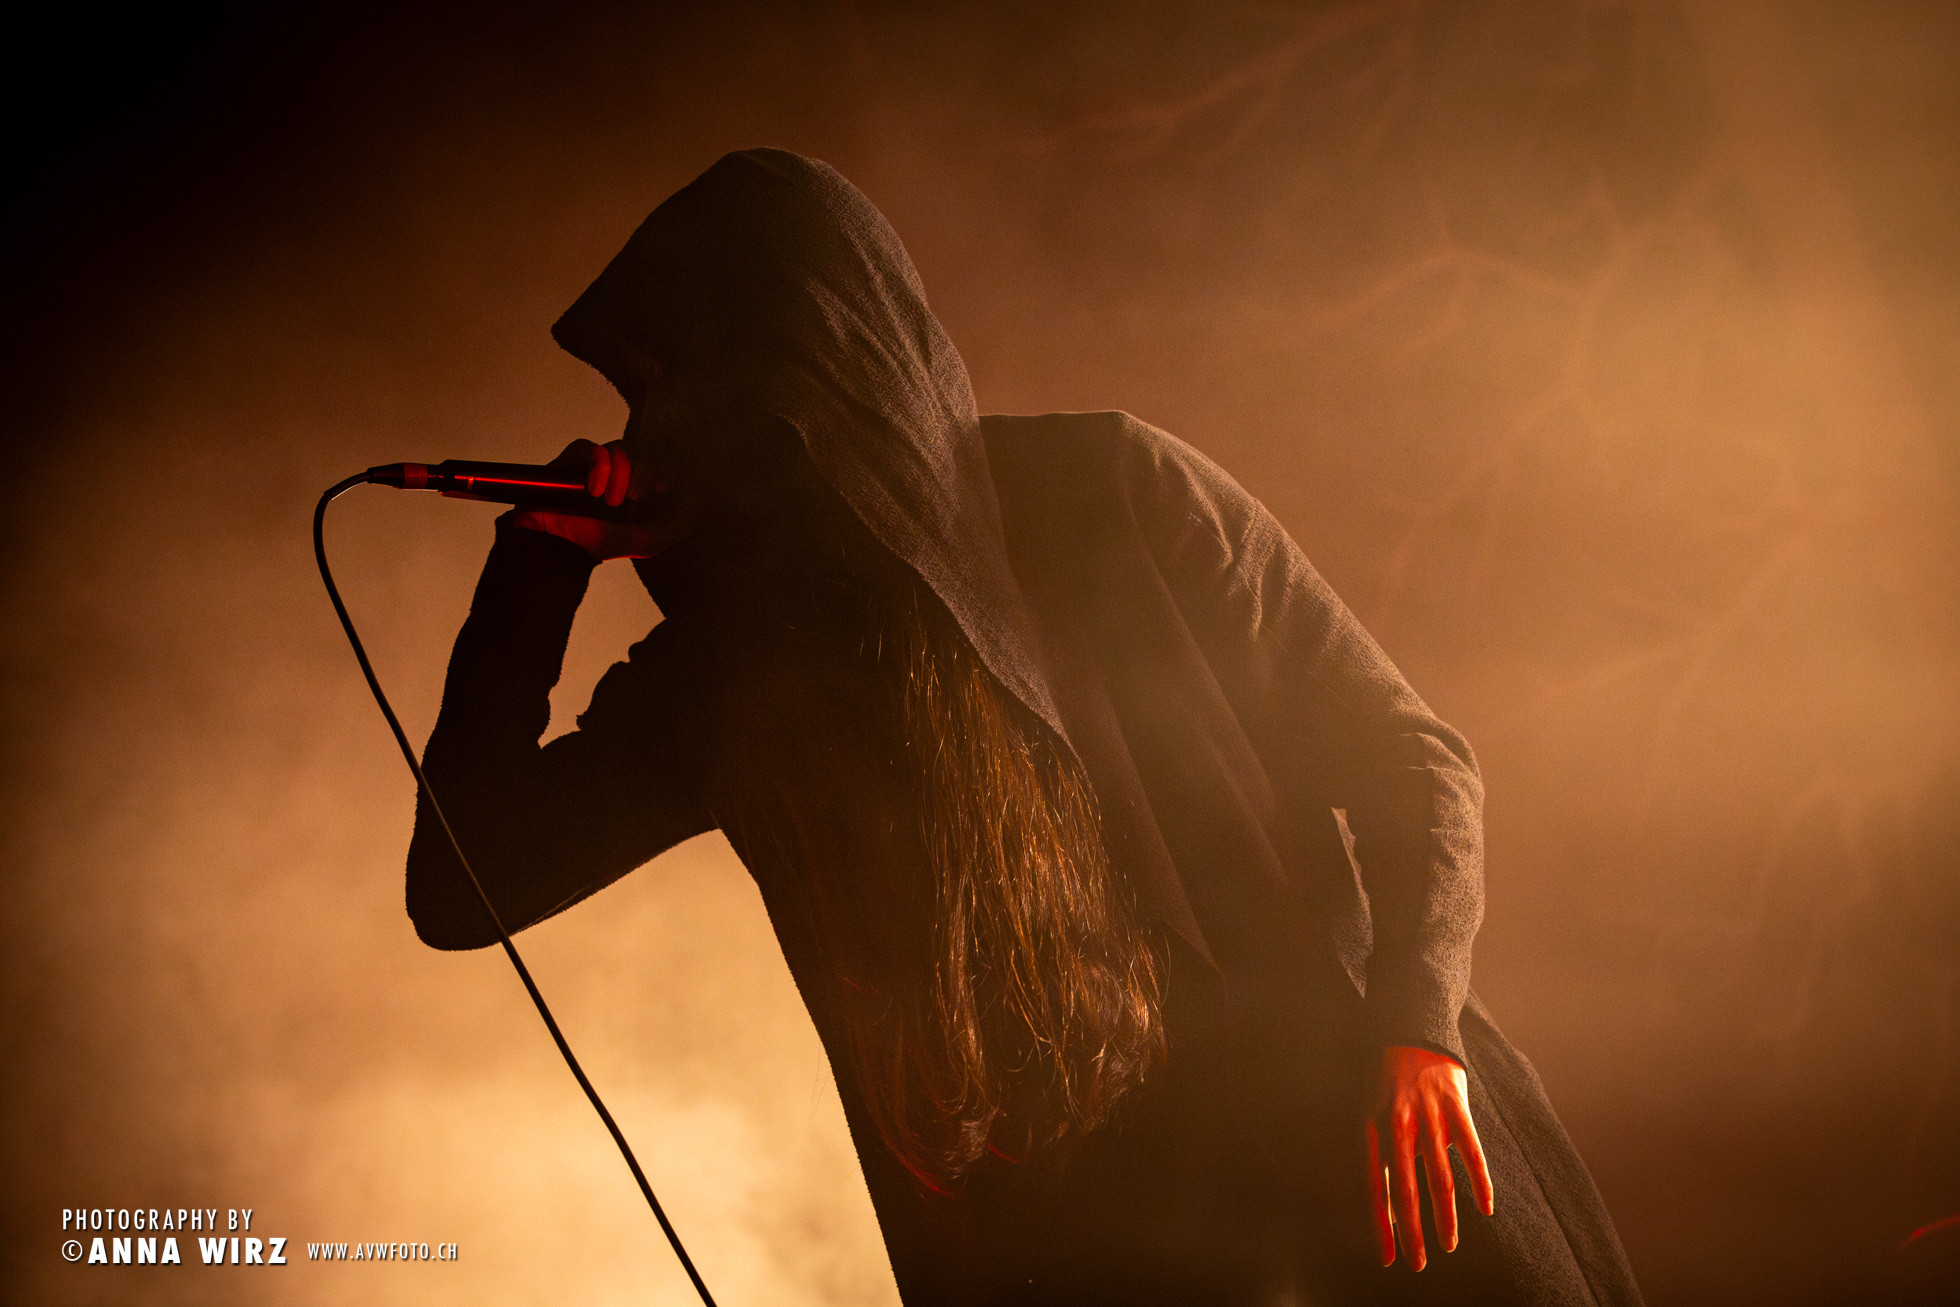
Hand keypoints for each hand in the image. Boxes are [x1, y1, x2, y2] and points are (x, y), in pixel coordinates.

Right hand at [505, 438, 690, 559]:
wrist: (555, 548)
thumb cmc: (597, 545)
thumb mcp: (647, 541)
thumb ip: (677, 524)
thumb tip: (697, 504)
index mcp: (640, 489)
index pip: (661, 463)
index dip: (667, 469)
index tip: (663, 488)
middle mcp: (620, 474)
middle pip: (644, 452)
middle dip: (645, 472)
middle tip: (636, 497)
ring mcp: (597, 466)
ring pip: (622, 448)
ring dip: (622, 472)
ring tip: (610, 500)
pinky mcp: (573, 461)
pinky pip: (592, 447)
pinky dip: (599, 466)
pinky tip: (595, 489)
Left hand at [1366, 1044, 1494, 1270]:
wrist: (1412, 1026)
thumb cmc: (1385, 1075)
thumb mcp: (1368, 1108)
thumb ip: (1380, 1152)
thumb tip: (1389, 1202)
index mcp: (1370, 1125)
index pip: (1374, 1186)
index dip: (1380, 1225)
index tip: (1387, 1258)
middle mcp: (1397, 1124)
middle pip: (1406, 1190)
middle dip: (1412, 1232)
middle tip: (1418, 1264)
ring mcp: (1429, 1116)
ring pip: (1440, 1178)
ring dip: (1445, 1216)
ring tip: (1449, 1245)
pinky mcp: (1457, 1107)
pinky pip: (1472, 1153)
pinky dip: (1480, 1183)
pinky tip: (1486, 1208)